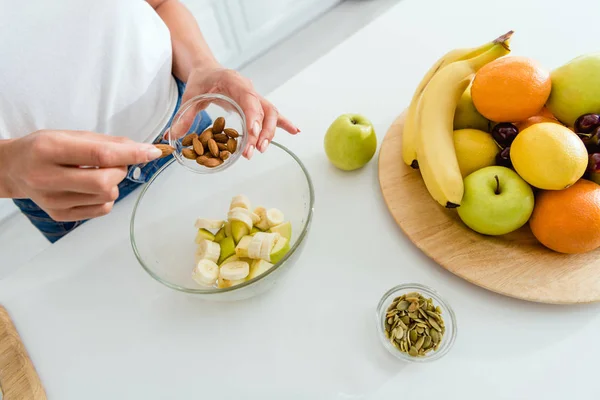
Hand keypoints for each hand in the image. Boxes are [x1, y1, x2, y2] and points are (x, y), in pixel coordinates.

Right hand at [1, 130, 162, 220]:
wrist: (14, 169)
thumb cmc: (44, 148)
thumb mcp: (71, 135)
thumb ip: (107, 143)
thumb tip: (141, 149)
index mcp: (49, 149)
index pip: (100, 155)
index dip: (131, 154)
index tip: (151, 152)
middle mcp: (47, 177)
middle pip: (105, 183)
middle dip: (120, 171)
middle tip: (114, 164)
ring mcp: (53, 200)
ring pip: (107, 197)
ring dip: (113, 184)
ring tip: (97, 174)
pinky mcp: (60, 215)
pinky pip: (101, 210)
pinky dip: (106, 198)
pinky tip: (91, 188)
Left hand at [181, 67, 299, 158]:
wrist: (207, 69)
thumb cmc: (200, 81)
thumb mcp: (189, 96)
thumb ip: (183, 117)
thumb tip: (172, 137)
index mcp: (234, 82)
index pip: (249, 99)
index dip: (253, 117)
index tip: (253, 134)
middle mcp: (249, 89)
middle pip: (264, 109)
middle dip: (262, 131)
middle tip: (255, 150)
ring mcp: (255, 97)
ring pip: (270, 114)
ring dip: (270, 133)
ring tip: (263, 150)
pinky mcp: (256, 105)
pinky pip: (273, 114)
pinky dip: (284, 123)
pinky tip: (295, 131)